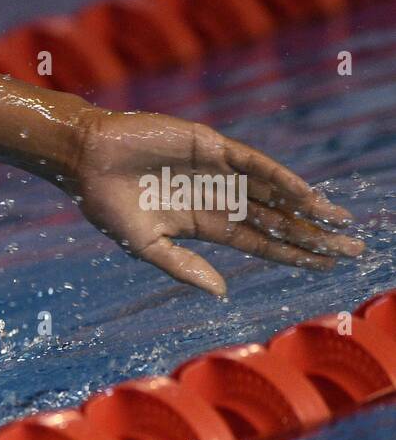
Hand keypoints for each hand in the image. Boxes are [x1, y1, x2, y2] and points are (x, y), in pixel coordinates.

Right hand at [65, 109, 362, 295]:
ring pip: (272, 193)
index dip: (292, 253)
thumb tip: (222, 292)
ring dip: (306, 207)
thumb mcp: (143, 245)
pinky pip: (253, 164)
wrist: (86, 160)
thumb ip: (182, 266)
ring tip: (339, 222)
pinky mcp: (212, 148)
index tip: (325, 265)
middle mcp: (218, 199)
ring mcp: (218, 173)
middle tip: (352, 249)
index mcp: (202, 225)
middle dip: (312, 234)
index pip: (258, 242)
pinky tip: (304, 194)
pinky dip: (280, 178)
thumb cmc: (106, 204)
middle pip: (275, 220)